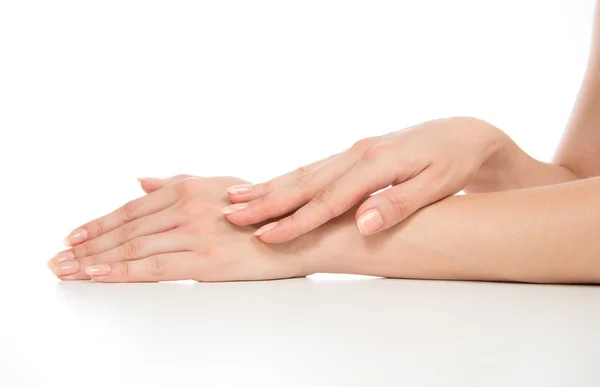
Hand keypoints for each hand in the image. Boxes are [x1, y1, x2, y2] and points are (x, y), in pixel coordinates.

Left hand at [47, 176, 313, 281]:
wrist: (300, 232)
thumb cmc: (263, 210)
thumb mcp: (219, 186)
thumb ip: (177, 183)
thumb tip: (141, 182)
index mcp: (187, 187)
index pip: (130, 209)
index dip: (96, 224)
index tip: (73, 236)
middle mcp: (186, 207)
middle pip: (124, 228)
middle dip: (86, 244)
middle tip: (58, 258)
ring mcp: (194, 233)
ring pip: (132, 246)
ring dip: (94, 259)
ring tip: (67, 269)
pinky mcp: (205, 261)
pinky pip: (154, 266)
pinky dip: (121, 270)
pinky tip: (99, 274)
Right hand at [222, 116, 504, 242]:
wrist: (463, 132)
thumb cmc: (452, 162)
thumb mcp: (436, 186)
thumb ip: (397, 204)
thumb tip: (362, 224)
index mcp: (377, 164)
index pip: (329, 200)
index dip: (296, 221)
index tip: (266, 236)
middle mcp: (357, 154)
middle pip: (305, 182)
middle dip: (266, 201)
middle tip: (231, 215)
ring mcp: (352, 151)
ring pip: (303, 173)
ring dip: (269, 187)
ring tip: (236, 198)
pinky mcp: (353, 154)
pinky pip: (313, 168)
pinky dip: (287, 179)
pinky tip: (270, 185)